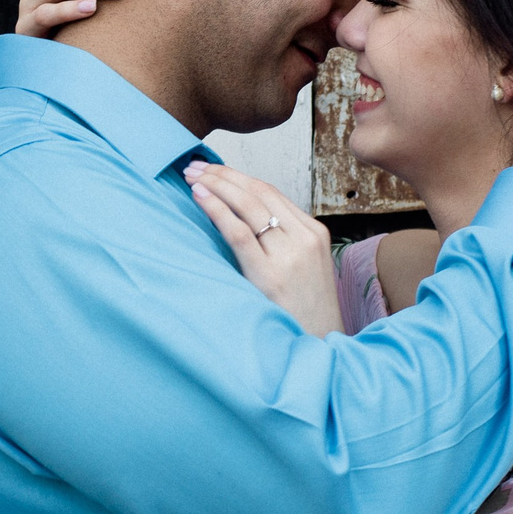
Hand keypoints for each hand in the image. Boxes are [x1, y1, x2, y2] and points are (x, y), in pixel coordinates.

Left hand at [182, 162, 341, 336]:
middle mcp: (304, 238)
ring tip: (192, 177)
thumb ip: (281, 243)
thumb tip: (241, 220)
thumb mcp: (303, 269)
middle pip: (258, 192)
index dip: (238, 177)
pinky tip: (200, 197)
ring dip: (216, 186)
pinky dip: (217, 210)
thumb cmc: (303, 313)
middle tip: (195, 166)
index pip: (271, 192)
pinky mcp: (270, 275)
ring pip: (248, 205)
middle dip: (223, 175)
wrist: (320, 347)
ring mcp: (289, 255)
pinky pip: (239, 233)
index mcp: (314, 233)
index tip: (213, 169)